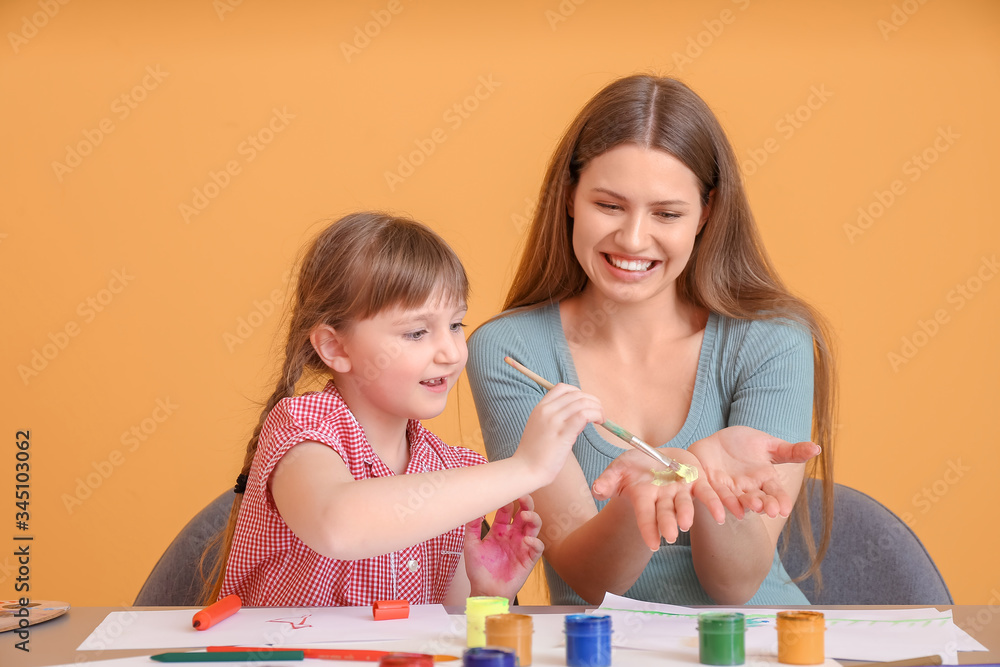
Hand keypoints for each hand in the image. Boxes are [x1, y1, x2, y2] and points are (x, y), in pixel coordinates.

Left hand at [464, 495, 543, 599]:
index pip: (506, 510)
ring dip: (533, 518)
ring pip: (534, 526)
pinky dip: (535, 541)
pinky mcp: (529, 559)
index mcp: (499, 530)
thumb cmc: (478, 570)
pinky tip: (527, 539)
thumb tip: (473, 508)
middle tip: (523, 496)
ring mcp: (522, 546)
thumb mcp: (471, 546)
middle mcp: (512, 535)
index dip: (507, 500)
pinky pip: (537, 547)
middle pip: (524, 514)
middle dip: (525, 503)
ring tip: (525, 516)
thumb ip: (472, 527)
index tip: (505, 491)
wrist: (485, 591)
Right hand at [514, 384, 603, 486]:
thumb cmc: (536, 454)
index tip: (586, 404)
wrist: (526, 469)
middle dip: (592, 400)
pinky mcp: (562, 433)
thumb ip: (560, 419)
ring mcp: (553, 421)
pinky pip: (584, 415)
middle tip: (599, 412)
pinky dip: (596, 414)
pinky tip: (599, 422)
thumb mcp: (543, 429)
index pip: (562, 388)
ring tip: (601, 418)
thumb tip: (583, 414)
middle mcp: (546, 410)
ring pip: (582, 403)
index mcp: (540, 408)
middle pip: (576, 394)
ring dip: (597, 408)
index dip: (579, 392)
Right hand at [591, 448, 724, 549]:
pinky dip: (715, 504)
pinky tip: (722, 515)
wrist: (656, 457)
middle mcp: (663, 498)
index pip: (645, 515)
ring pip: (685, 504)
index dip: (648, 529)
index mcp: (644, 496)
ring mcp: (681, 492)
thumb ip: (608, 479)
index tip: (653, 544)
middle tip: (671, 536)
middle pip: (665, 513)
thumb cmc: (635, 465)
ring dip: (686, 513)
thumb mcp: (619, 467)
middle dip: (667, 523)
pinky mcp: (696, 482)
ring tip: (687, 523)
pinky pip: (707, 494)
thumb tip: (597, 490)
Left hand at [688, 425, 820, 519]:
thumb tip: (817, 448)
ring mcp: (730, 488)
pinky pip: (715, 495)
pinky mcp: (710, 485)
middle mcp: (748, 488)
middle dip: (765, 505)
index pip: (775, 492)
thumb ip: (790, 450)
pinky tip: (725, 511)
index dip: (780, 501)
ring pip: (738, 499)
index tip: (785, 509)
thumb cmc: (743, 443)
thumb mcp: (768, 444)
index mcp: (764, 479)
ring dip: (745, 505)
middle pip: (759, 499)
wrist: (715, 441)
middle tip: (771, 510)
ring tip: (753, 507)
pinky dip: (720, 503)